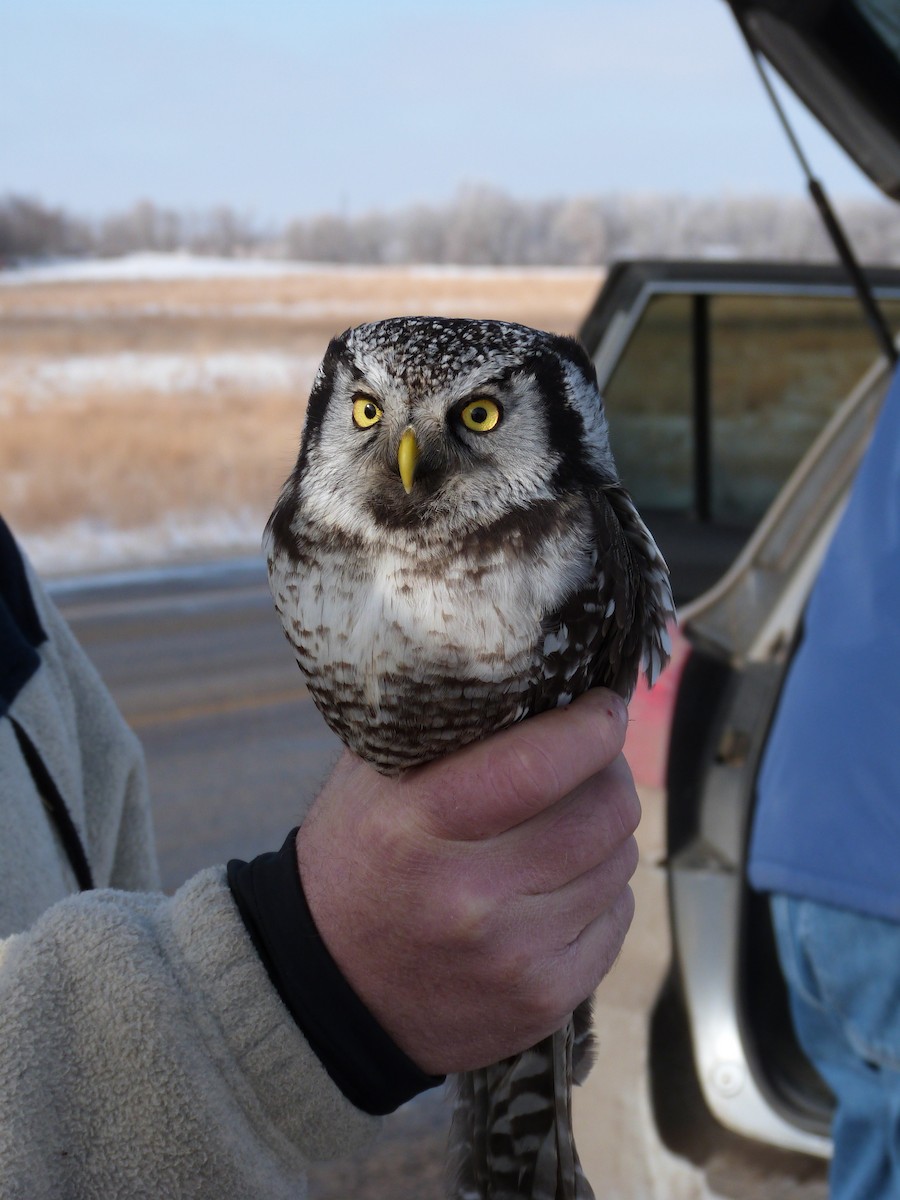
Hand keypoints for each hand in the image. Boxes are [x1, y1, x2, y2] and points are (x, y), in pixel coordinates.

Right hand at [295, 689, 639, 1074]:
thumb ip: (441, 726)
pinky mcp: (543, 1001)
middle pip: (599, 812)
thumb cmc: (361, 858)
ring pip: (618, 864)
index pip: (536, 764)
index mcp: (416, 824)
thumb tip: (535, 675)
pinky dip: (603, 892)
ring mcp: (510, 956)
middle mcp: (467, 894)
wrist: (330, 990)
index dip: (592, 727)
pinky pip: (617, 920)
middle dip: (610, 773)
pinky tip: (561, 886)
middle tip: (593, 763)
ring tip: (567, 824)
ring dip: (608, 833)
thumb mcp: (373, 780)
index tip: (604, 707)